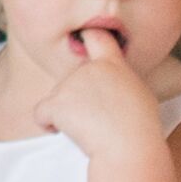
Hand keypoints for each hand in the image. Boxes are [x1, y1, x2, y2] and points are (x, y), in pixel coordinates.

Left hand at [36, 44, 171, 159]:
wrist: (129, 145)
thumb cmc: (139, 129)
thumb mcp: (139, 95)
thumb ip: (119, 83)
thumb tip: (109, 88)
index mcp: (113, 65)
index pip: (97, 38)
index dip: (87, 35)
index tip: (82, 36)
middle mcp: (89, 68)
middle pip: (73, 80)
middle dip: (77, 98)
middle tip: (97, 119)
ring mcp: (70, 83)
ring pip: (58, 98)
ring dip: (66, 114)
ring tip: (89, 129)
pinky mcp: (56, 102)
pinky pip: (41, 113)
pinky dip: (47, 123)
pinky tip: (62, 131)